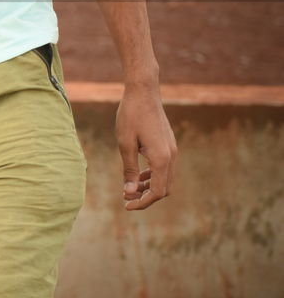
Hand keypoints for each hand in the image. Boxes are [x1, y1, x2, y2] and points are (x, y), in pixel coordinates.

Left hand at [116, 85, 176, 211]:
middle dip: (146, 197)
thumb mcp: (125, 144)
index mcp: (161, 158)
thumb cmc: (131, 115)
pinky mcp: (169, 145)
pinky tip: (138, 175)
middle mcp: (171, 156)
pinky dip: (153, 176)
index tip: (126, 205)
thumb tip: (129, 193)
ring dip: (149, 187)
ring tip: (129, 188)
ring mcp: (172, 150)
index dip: (142, 203)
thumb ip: (129, 170)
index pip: (157, 192)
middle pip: (164, 189)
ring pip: (165, 179)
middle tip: (126, 198)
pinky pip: (164, 168)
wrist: (143, 92)